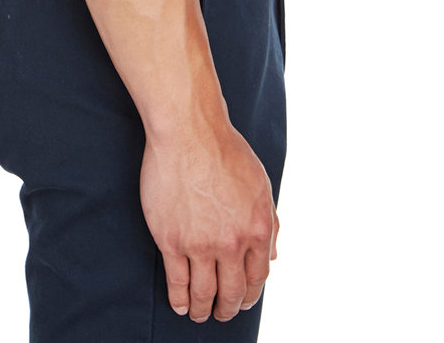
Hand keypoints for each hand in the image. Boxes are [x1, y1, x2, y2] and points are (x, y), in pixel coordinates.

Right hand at [140, 117, 278, 322]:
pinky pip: (177, 282)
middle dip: (228, 309)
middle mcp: (232, 243)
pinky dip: (179, 299)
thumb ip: (270, 223)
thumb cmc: (225, 150)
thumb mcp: (260, 184)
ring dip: (202, 309)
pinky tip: (180, 305)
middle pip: (231, 292)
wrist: (189, 131)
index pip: (257, 277)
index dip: (250, 294)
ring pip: (203, 293)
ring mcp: (200, 244)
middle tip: (222, 313)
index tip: (243, 300)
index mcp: (258, 229)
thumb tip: (272, 257)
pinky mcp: (171, 240)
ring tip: (200, 314)